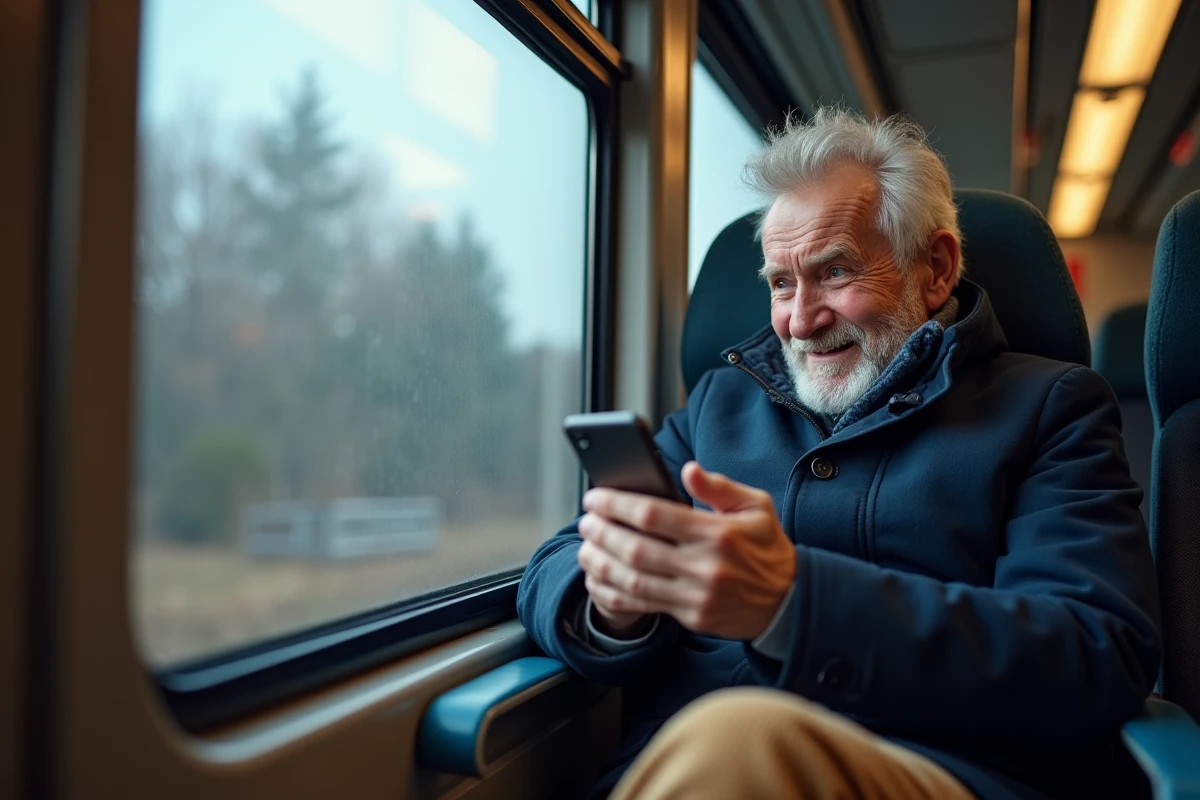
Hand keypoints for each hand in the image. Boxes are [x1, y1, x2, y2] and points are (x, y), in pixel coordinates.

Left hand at [575, 462, 795, 639]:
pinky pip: (643, 606)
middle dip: (602, 533)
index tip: (596, 497)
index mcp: (717, 533)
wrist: (789, 602)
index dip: (617, 505)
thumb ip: (719, 487)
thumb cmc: (767, 547)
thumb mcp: (756, 507)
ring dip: (601, 564)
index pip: (654, 515)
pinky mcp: (691, 618)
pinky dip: (613, 594)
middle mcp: (704, 566)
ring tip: (584, 549)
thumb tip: (687, 469)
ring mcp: (696, 595)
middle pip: (636, 548)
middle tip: (585, 521)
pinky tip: (597, 581)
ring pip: (634, 580)